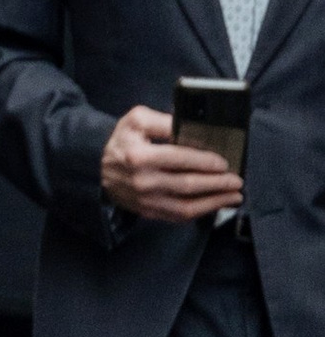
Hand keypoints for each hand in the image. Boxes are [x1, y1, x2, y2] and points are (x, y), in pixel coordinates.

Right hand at [102, 106, 241, 220]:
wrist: (98, 169)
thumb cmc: (122, 141)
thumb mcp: (136, 120)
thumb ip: (162, 120)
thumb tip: (189, 126)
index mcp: (139, 156)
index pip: (179, 159)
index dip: (204, 162)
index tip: (223, 162)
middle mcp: (142, 181)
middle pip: (187, 185)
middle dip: (217, 184)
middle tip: (237, 181)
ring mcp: (145, 200)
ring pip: (186, 206)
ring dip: (214, 202)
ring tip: (234, 196)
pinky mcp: (148, 212)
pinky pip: (179, 216)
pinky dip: (201, 212)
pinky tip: (215, 205)